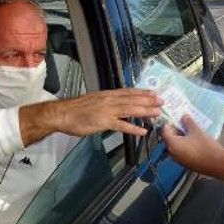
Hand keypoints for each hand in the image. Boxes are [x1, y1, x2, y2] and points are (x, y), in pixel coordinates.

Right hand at [20, 88, 162, 145]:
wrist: (62, 114)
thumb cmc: (74, 109)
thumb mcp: (92, 101)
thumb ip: (104, 103)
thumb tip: (113, 106)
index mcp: (106, 94)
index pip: (128, 91)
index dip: (141, 92)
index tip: (153, 92)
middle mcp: (109, 100)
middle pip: (133, 99)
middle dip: (148, 100)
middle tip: (162, 101)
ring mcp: (107, 110)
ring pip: (130, 109)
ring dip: (145, 111)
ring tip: (157, 113)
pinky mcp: (103, 122)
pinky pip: (122, 125)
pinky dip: (133, 128)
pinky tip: (142, 131)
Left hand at [161, 115, 223, 180]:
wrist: (218, 164)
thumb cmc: (206, 147)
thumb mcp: (197, 131)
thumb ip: (188, 122)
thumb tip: (183, 117)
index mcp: (173, 145)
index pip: (164, 131)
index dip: (169, 123)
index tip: (174, 117)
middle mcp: (173, 153)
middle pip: (169, 138)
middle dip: (175, 129)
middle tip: (183, 122)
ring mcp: (179, 160)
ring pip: (175, 145)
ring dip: (180, 137)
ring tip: (190, 129)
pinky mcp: (186, 163)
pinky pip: (181, 151)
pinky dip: (184, 144)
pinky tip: (193, 139)